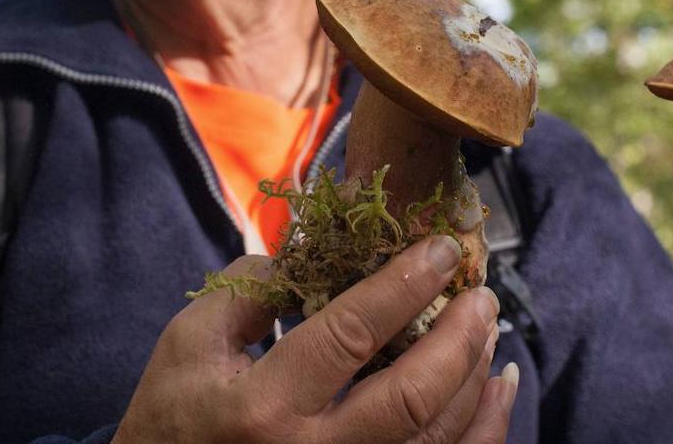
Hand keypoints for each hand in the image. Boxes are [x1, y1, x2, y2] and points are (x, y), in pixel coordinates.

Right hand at [114, 236, 519, 443]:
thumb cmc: (174, 417)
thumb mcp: (189, 344)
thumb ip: (250, 289)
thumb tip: (316, 249)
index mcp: (262, 407)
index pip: (348, 335)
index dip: (402, 285)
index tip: (440, 248)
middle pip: (409, 398)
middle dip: (458, 338)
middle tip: (480, 293)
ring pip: (436, 440)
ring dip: (475, 378)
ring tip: (488, 327)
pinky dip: (482, 430)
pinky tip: (498, 388)